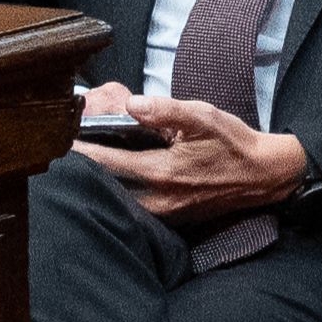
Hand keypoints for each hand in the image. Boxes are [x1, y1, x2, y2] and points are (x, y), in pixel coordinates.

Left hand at [76, 84, 316, 217]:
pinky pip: (130, 207)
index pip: (104, 161)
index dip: (78, 150)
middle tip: (62, 148)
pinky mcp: (167, 218)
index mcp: (160, 171)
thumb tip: (131, 103)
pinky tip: (110, 177)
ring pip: (114, 198)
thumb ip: (165, 109)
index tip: (59, 138)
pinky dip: (115, 191)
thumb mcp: (203, 116)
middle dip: (81, 166)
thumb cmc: (232, 143)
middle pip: (101, 184)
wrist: (262, 175)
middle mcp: (156, 198)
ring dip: (97, 181)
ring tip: (80, 162)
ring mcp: (161, 212)